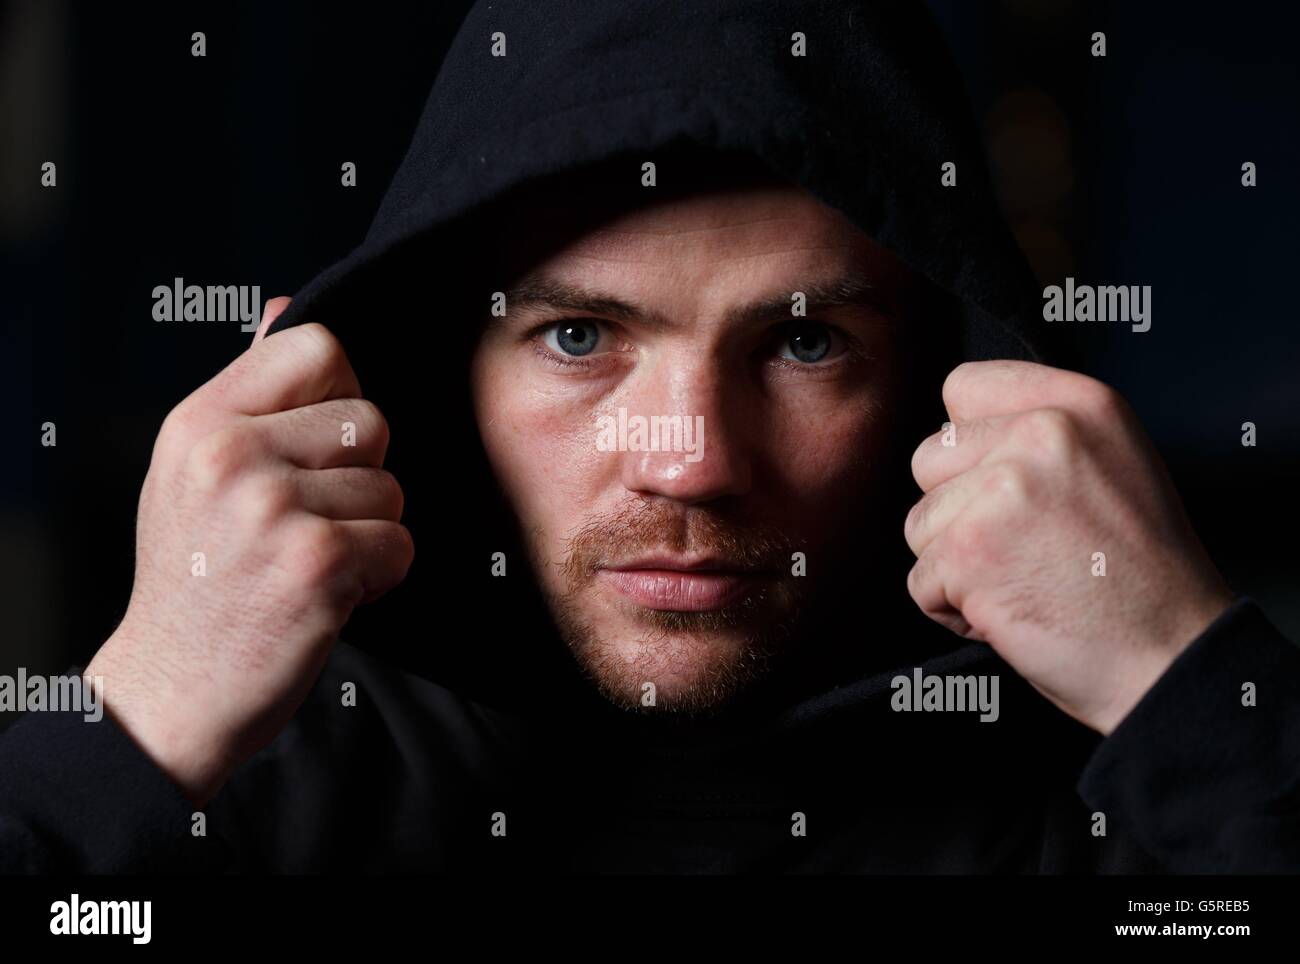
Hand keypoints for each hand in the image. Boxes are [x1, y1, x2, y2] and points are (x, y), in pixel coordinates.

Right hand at [86, 299, 412, 805]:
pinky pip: (401, 543)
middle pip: (370, 420)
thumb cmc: (195, 578)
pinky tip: (329, 595)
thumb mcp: (194, 472)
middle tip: (310, 523)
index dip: (340, 395)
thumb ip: (249, 394)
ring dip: (369, 532)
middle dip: (359, 476)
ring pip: (391, 486)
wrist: (173, 693)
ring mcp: (274, 507)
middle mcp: (232, 454)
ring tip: (309, 563)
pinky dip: (380, 577)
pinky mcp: (318, 561)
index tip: (316, 450)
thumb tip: (285, 305)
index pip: (320, 347)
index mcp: (201, 421)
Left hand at [905, 360, 1232, 734]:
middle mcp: (1041, 432)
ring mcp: (1001, 489)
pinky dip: (952, 610)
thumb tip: (957, 431)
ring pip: (920, 523)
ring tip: (1023, 579)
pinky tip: (1011, 611)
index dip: (968, 444)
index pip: (964, 387)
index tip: (998, 481)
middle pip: (929, 459)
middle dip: (957, 511)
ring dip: (955, 564)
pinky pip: (919, 581)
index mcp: (1079, 404)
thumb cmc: (1142, 577)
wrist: (1173, 656)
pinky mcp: (969, 550)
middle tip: (1022, 546)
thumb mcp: (1112, 464)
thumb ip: (1038, 435)